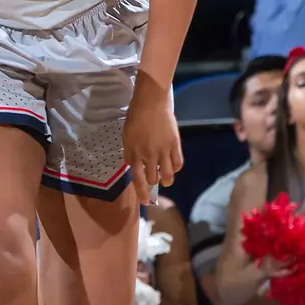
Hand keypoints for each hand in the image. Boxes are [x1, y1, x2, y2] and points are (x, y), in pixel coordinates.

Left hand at [123, 82, 182, 204]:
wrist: (151, 103)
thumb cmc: (135, 118)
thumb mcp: (126, 137)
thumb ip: (130, 154)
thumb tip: (135, 167)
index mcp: (134, 153)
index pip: (138, 179)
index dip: (141, 193)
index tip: (145, 202)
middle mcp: (149, 155)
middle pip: (153, 178)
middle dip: (153, 182)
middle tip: (154, 179)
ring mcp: (163, 150)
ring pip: (168, 175)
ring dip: (166, 180)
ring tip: (165, 179)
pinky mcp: (175, 144)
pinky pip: (178, 163)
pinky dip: (175, 168)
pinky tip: (172, 167)